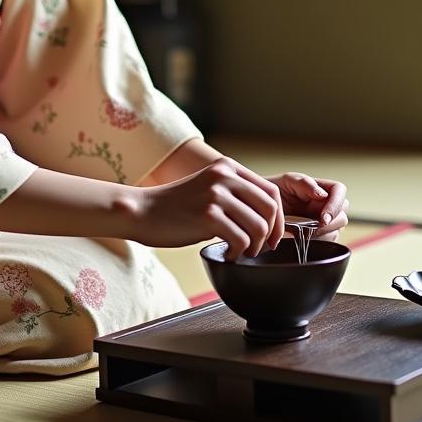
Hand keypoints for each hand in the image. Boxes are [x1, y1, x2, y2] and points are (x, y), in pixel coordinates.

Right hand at [130, 157, 285, 260]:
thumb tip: (265, 217)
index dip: (280, 218)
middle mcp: (224, 176)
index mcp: (227, 167)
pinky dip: (237, 253)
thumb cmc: (175, 206)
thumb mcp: (208, 187)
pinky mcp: (207, 215)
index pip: (271, 191)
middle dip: (271, 235)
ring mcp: (215, 194)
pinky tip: (226, 254)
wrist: (142, 211)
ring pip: (259, 227)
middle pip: (270, 209)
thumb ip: (234, 194)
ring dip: (254, 246)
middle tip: (259, 249)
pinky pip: (241, 240)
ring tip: (241, 252)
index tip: (274, 236)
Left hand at [267, 172, 348, 241]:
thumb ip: (305, 183)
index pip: (340, 191)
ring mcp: (326, 221)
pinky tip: (301, 237)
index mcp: (323, 187)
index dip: (335, 205)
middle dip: (330, 225)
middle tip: (312, 229)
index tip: (323, 218)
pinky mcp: (320, 234)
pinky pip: (326, 242)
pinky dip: (315, 242)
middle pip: (342, 216)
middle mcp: (328, 204)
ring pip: (335, 231)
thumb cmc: (278, 189)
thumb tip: (322, 195)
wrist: (266, 206)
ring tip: (302, 232)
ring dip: (322, 234)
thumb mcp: (288, 181)